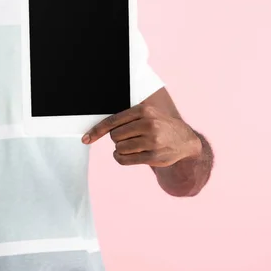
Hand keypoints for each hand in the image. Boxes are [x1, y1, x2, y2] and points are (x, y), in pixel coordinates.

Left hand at [82, 103, 201, 167]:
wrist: (184, 141)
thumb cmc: (159, 126)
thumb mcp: (147, 114)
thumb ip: (127, 118)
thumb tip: (98, 128)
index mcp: (144, 111)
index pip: (113, 121)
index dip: (97, 131)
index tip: (85, 138)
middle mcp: (149, 124)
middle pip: (114, 136)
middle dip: (118, 138)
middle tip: (130, 137)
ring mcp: (152, 141)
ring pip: (119, 148)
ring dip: (120, 149)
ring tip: (132, 146)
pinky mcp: (153, 157)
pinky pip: (125, 159)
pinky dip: (121, 158)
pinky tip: (129, 155)